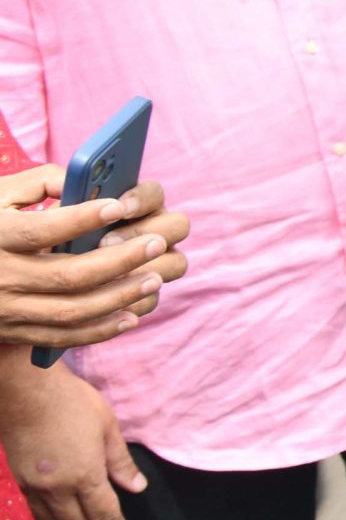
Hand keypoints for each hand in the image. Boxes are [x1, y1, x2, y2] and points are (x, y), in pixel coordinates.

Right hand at [0, 172, 188, 348]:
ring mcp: (6, 311)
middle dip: (118, 260)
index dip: (79, 220)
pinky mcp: (14, 332)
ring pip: (70, 311)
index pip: (38, 231)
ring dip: (117, 297)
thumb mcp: (0, 195)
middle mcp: (0, 278)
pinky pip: (60, 337)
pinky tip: (131, 315)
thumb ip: (41, 182)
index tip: (119, 207)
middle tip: (156, 243)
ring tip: (154, 279)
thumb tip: (86, 183)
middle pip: (65, 275)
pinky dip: (98, 331)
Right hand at [0, 357, 144, 519]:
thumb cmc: (73, 403)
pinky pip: (34, 511)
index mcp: (85, 476)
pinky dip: (50, 517)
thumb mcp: (108, 427)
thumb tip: (136, 488)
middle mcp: (57, 488)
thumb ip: (120, 462)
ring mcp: (32, 486)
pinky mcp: (16, 480)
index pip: (105, 516)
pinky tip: (58, 511)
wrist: (26, 392)